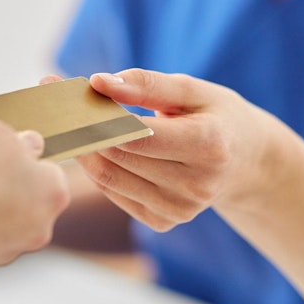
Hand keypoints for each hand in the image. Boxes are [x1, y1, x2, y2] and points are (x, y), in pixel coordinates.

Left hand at [75, 69, 286, 231]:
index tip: (67, 91)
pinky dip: (99, 167)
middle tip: (57, 103)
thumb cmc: (216, 115)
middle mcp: (196, 185)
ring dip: (83, 148)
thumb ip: (146, 83)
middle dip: (83, 128)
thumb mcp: (192, 89)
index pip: (139, 135)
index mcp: (209, 145)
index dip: (99, 115)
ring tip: (70, 122)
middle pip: (119, 156)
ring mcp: (180, 210)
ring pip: (109, 178)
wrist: (246, 160)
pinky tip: (96, 147)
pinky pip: (114, 192)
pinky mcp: (164, 222)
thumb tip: (98, 81)